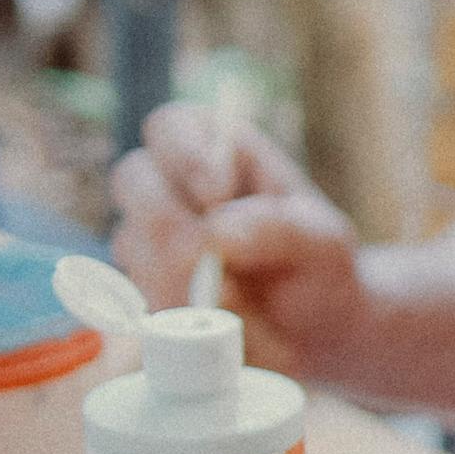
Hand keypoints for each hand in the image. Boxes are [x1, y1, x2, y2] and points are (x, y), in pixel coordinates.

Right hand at [108, 101, 374, 379]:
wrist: (313, 327)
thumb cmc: (318, 267)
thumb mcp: (322, 243)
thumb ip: (277, 229)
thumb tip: (216, 234)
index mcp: (215, 148)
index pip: (172, 126)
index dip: (183, 154)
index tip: (216, 193)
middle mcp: (171, 185)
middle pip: (133, 180)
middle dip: (169, 223)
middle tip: (212, 260)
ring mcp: (149, 237)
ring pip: (132, 245)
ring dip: (178, 277)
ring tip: (238, 301)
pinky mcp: (144, 286)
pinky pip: (138, 295)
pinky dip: (177, 315)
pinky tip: (219, 324)